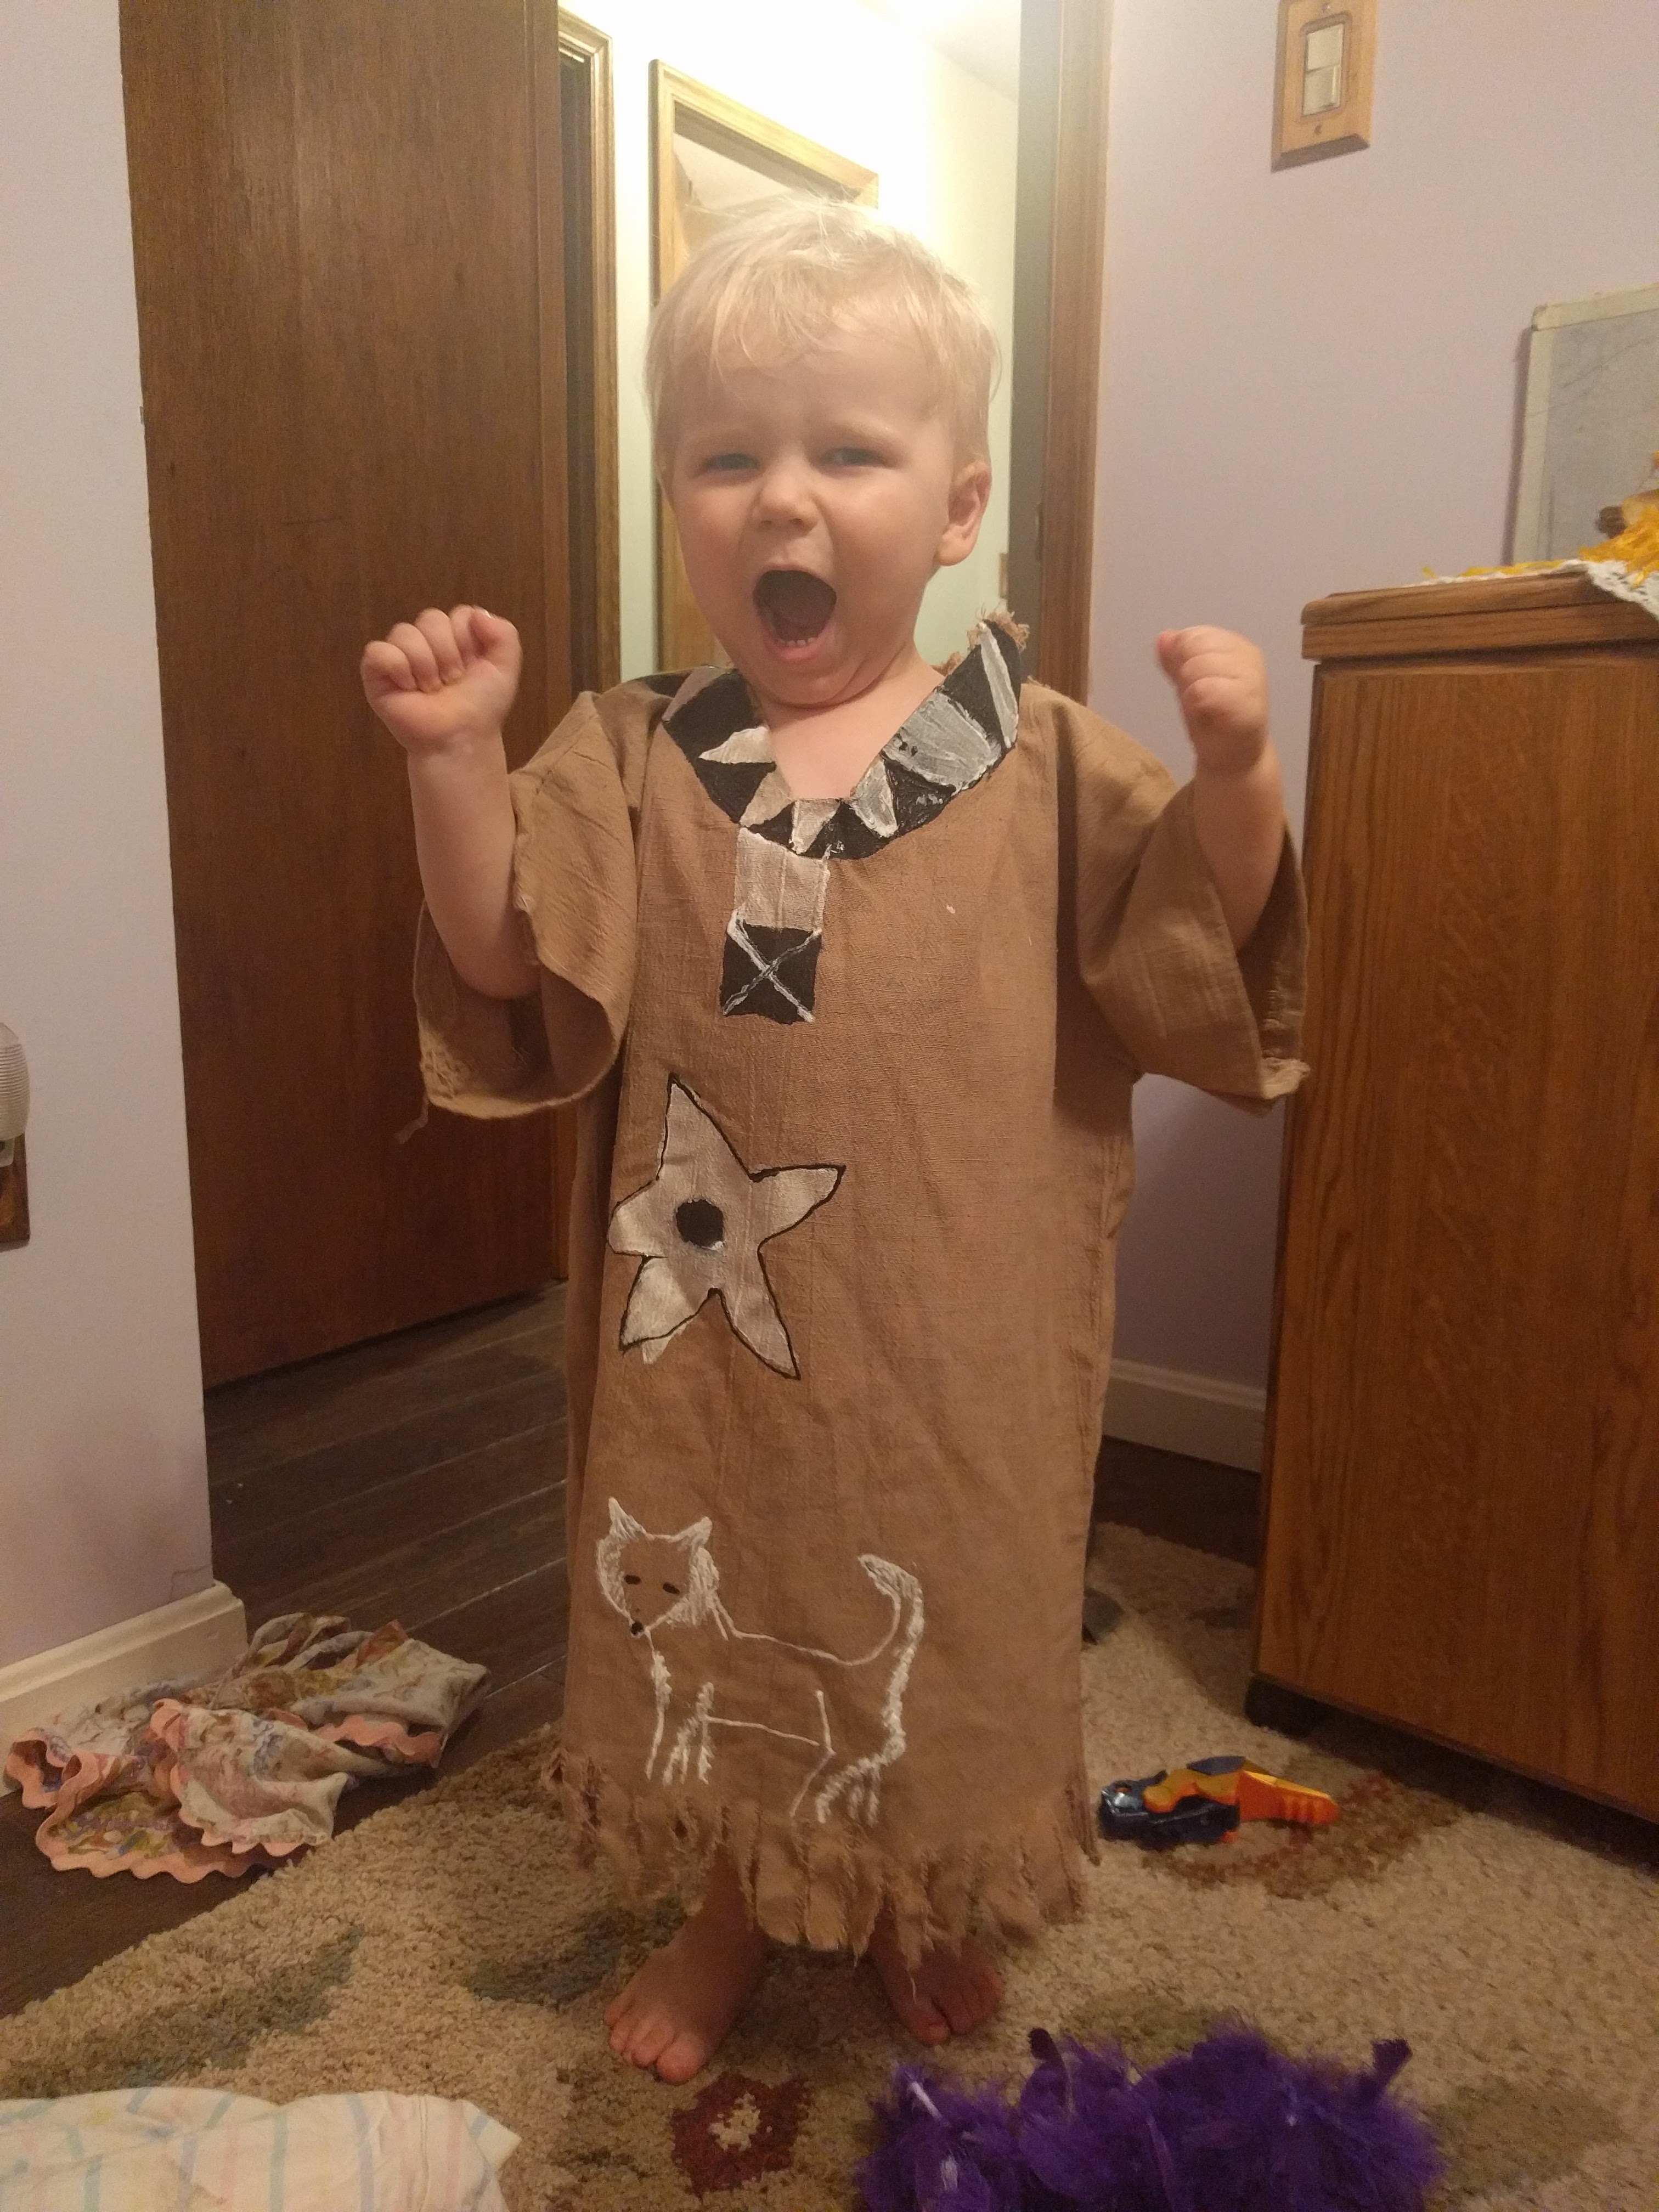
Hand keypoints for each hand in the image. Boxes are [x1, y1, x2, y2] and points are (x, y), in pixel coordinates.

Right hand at [360, 605, 520, 755]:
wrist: (461, 737)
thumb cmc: (481, 707)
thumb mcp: (505, 668)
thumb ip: (504, 634)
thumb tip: (475, 613)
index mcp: (454, 638)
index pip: (458, 614)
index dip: (467, 641)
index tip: (472, 667)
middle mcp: (426, 642)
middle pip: (431, 618)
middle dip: (448, 654)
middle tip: (451, 682)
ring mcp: (399, 656)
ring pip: (405, 632)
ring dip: (425, 665)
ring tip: (431, 690)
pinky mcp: (376, 673)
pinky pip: (377, 650)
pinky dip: (396, 667)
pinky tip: (408, 688)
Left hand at [1156, 626, 1267, 775]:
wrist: (1235, 759)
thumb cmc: (1213, 719)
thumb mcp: (1189, 681)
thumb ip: (1176, 659)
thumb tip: (1163, 638)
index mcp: (1235, 645)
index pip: (1194, 635)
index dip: (1182, 659)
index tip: (1194, 684)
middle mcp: (1247, 655)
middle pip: (1194, 646)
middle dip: (1186, 674)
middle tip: (1199, 699)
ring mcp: (1250, 678)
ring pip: (1195, 667)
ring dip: (1190, 691)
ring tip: (1205, 708)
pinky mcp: (1246, 703)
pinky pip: (1202, 690)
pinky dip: (1195, 703)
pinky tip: (1207, 715)